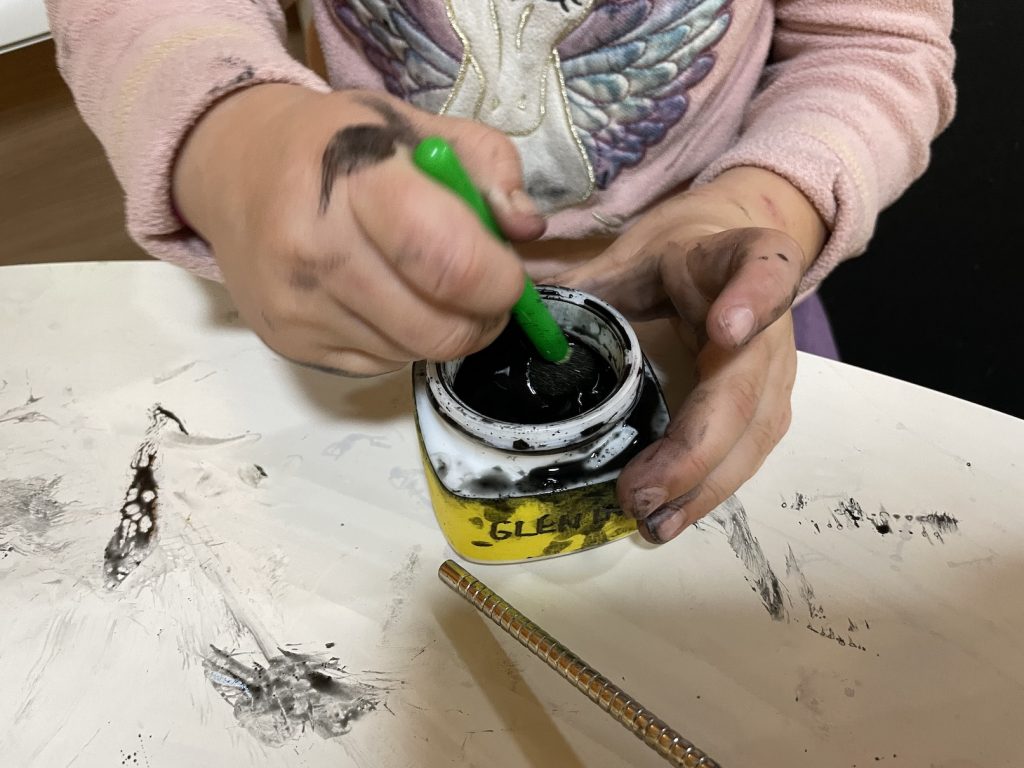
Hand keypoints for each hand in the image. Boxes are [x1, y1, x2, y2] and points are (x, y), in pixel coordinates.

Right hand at [173, 85, 544, 375]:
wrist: (236, 167)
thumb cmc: (342, 144)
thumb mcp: (419, 127)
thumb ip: (490, 169)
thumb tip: (525, 231)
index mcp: (356, 180)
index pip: (448, 260)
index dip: (500, 281)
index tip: (510, 274)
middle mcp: (316, 250)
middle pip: (438, 328)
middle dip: (484, 319)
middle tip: (485, 294)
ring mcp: (297, 305)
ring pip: (414, 354)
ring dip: (443, 331)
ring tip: (430, 289)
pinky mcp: (287, 343)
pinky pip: (379, 366)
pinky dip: (402, 342)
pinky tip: (386, 301)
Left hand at [550, 168, 825, 543]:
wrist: (728, 256)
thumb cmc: (675, 257)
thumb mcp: (630, 257)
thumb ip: (584, 284)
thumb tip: (514, 319)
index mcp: (736, 259)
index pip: (763, 268)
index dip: (752, 298)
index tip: (725, 328)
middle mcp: (770, 322)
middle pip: (746, 388)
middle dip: (695, 448)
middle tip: (640, 492)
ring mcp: (774, 370)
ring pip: (753, 435)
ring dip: (703, 485)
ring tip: (652, 520)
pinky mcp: (767, 407)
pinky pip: (746, 455)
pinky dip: (707, 490)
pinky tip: (669, 516)